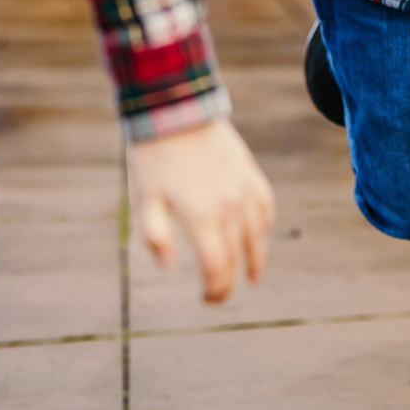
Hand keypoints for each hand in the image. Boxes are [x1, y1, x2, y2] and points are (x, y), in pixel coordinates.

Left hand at [128, 117, 275, 303]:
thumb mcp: (145, 198)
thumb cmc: (154, 156)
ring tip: (252, 277)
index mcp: (203, 217)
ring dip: (255, 260)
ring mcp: (244, 189)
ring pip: (258, 235)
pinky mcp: (250, 173)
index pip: (218, 269)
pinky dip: (263, 227)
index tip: (207, 300)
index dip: (215, 291)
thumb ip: (155, 234)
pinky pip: (265, 208)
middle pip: (239, 257)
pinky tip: (259, 235)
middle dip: (230, 282)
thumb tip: (166, 267)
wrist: (177, 109)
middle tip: (219, 296)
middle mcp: (230, 207)